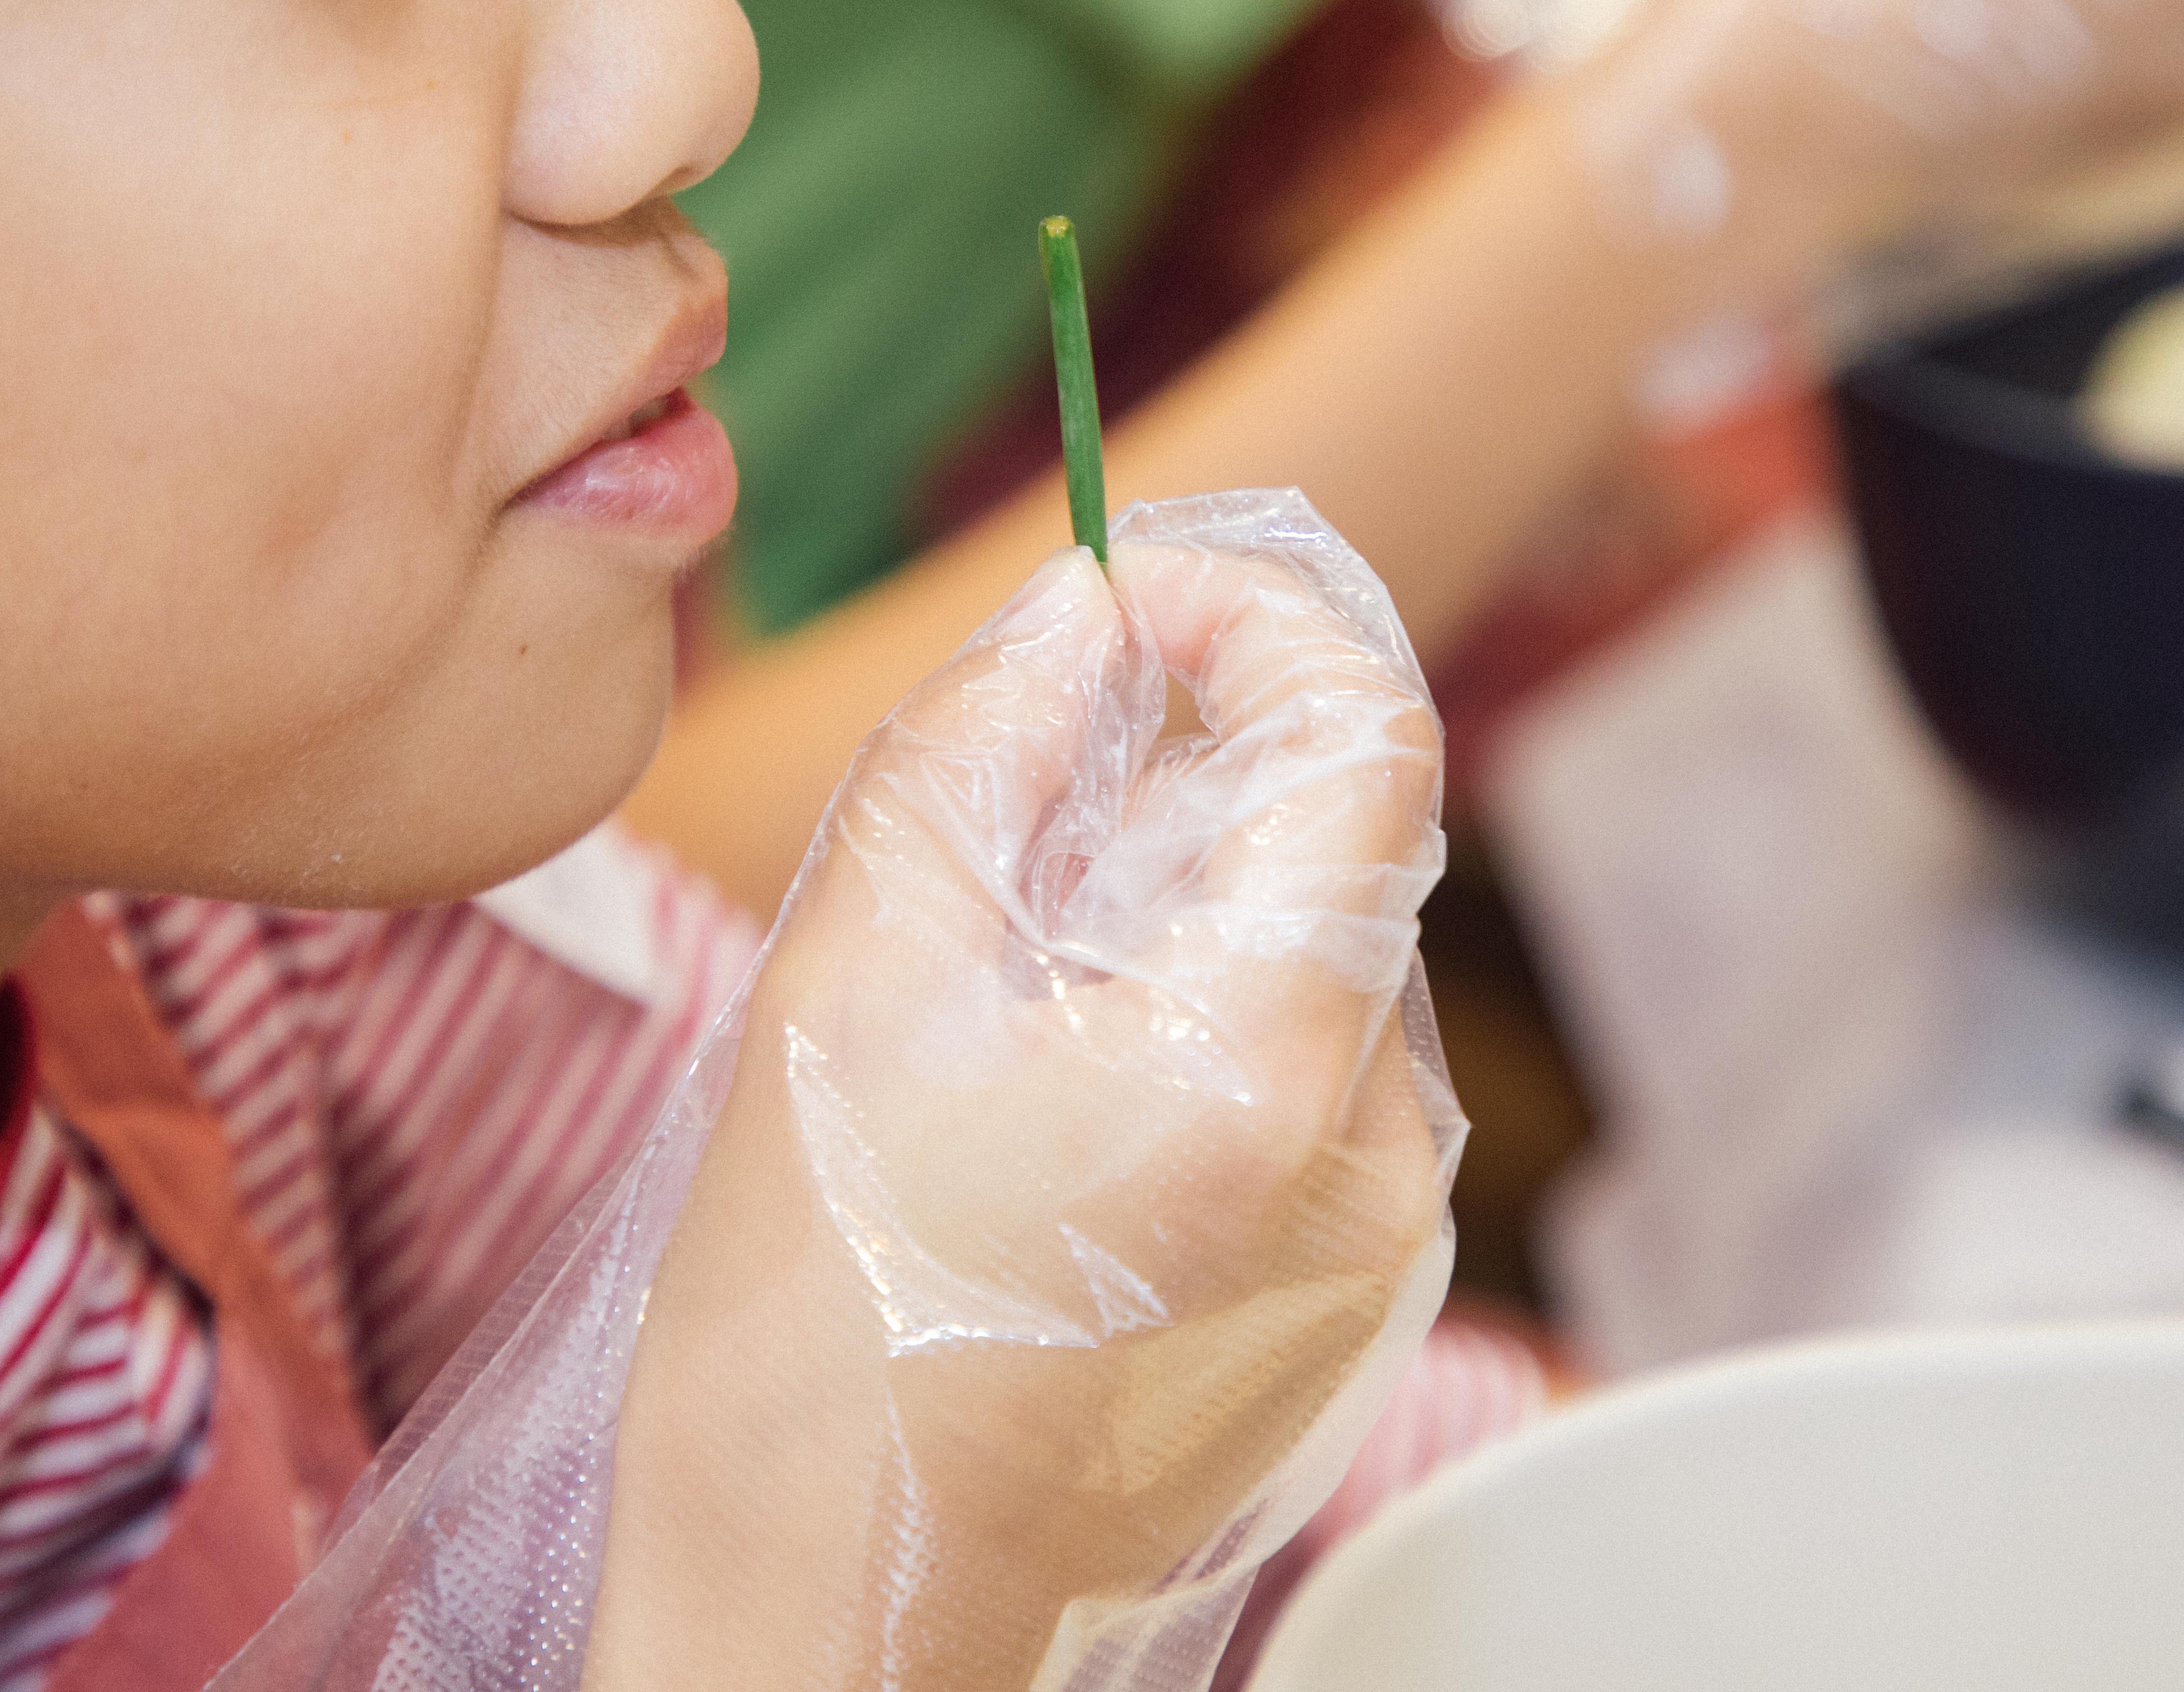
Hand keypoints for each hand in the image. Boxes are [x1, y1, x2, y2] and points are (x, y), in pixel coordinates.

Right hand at [588, 497, 1454, 1690]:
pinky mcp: (1344, 1292)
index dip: (1253, 614)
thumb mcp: (849, 986)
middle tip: (1018, 757)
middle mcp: (1371, 1153)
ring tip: (1001, 943)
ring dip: (1177, 883)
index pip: (1364, 734)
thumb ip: (976, 755)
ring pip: (1313, 951)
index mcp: (1264, 1067)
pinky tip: (1047, 1062)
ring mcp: (1376, 1238)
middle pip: (1338, 840)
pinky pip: (1303, 1070)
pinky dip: (1194, 1003)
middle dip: (1187, 750)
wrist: (833, 1629)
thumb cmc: (807, 1345)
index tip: (1127, 594)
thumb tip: (1079, 613)